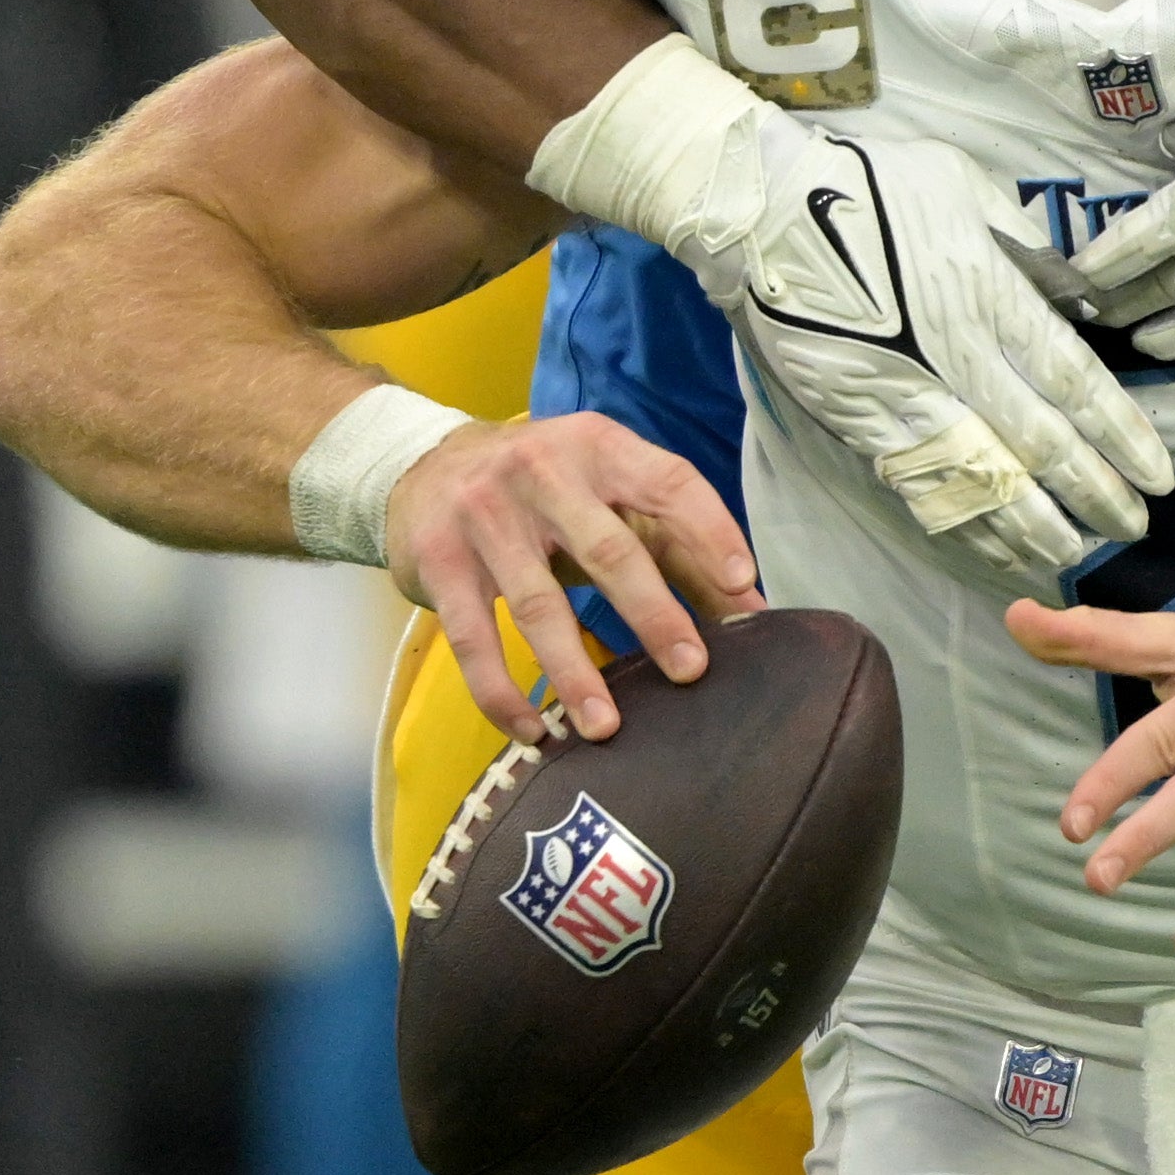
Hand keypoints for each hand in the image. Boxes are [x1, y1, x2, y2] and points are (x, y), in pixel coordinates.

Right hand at [385, 412, 762, 743]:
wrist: (421, 463)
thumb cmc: (542, 487)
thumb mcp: (606, 491)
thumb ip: (676, 544)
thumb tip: (752, 605)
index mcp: (599, 446)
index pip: (668, 481)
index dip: (709, 530)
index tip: (742, 585)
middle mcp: (542, 472)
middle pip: (608, 550)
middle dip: (654, 614)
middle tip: (691, 669)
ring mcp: (485, 516)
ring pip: (538, 605)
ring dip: (574, 672)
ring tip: (607, 726)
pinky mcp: (439, 562)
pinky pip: (473, 639)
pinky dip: (501, 691)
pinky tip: (533, 728)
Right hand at [703, 117, 1173, 585]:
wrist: (763, 213)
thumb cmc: (870, 185)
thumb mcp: (966, 186)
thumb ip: (1026, 247)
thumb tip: (1079, 298)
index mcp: (989, 296)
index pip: (1072, 382)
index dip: (1120, 436)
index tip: (1157, 476)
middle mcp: (955, 357)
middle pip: (1039, 442)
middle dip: (1093, 492)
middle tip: (1133, 529)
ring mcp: (905, 396)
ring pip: (982, 476)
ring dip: (1033, 523)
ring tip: (1074, 553)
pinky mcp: (860, 420)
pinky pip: (923, 483)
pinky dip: (963, 522)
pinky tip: (995, 546)